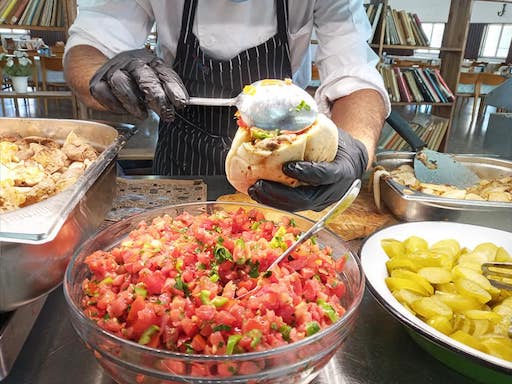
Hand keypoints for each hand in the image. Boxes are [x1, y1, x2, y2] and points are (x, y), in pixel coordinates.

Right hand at [89, 49, 188, 120]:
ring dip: (134, 102)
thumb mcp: (155, 81)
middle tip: (166, 114)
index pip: (164, 72)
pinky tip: (125, 109)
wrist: (106, 72)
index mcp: (150, 61)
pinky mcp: (98, 82)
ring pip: (121, 82)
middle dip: (158, 97)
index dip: (173, 88)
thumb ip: (166, 90)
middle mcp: (131, 62)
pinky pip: (105, 93)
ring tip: (143, 115)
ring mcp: (113, 71)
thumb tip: (180, 104)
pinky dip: (116, 105)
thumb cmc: (137, 80)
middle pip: (144, 76)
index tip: (181, 103)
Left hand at [248, 130, 367, 210]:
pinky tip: (258, 193)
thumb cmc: (338, 144)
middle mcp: (333, 191)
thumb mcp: (331, 133)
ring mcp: (322, 201)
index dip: (306, 172)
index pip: (325, 175)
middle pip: (306, 199)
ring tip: (254, 190)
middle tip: (259, 184)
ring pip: (296, 206)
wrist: (351, 161)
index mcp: (342, 171)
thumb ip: (311, 126)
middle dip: (280, 194)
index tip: (286, 167)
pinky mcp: (311, 204)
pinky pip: (292, 205)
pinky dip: (274, 200)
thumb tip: (282, 112)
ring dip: (273, 200)